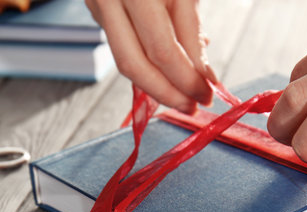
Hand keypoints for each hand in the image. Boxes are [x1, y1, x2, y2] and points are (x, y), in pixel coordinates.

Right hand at [85, 0, 216, 113]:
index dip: (189, 78)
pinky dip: (146, 63)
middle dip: (170, 91)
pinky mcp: (97, 8)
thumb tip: (202, 72)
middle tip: (194, 106)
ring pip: (124, 60)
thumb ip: (190, 23)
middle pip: (137, 62)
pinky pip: (122, 44)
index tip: (209, 94)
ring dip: (155, 86)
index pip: (165, 48)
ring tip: (182, 97)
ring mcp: (99, 2)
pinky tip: (167, 69)